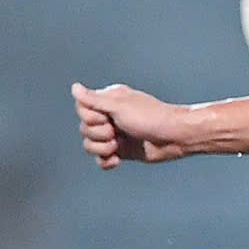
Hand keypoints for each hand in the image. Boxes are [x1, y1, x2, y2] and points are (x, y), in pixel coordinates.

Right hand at [72, 82, 191, 168]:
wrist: (174, 137)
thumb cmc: (150, 117)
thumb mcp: (119, 106)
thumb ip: (94, 99)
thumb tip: (74, 87)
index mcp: (108, 101)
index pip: (82, 109)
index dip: (90, 117)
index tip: (106, 117)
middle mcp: (109, 117)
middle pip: (84, 129)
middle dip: (99, 134)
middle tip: (117, 131)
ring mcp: (115, 135)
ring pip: (90, 145)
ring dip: (102, 148)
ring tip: (119, 146)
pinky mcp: (122, 151)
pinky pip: (101, 159)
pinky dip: (106, 161)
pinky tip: (117, 159)